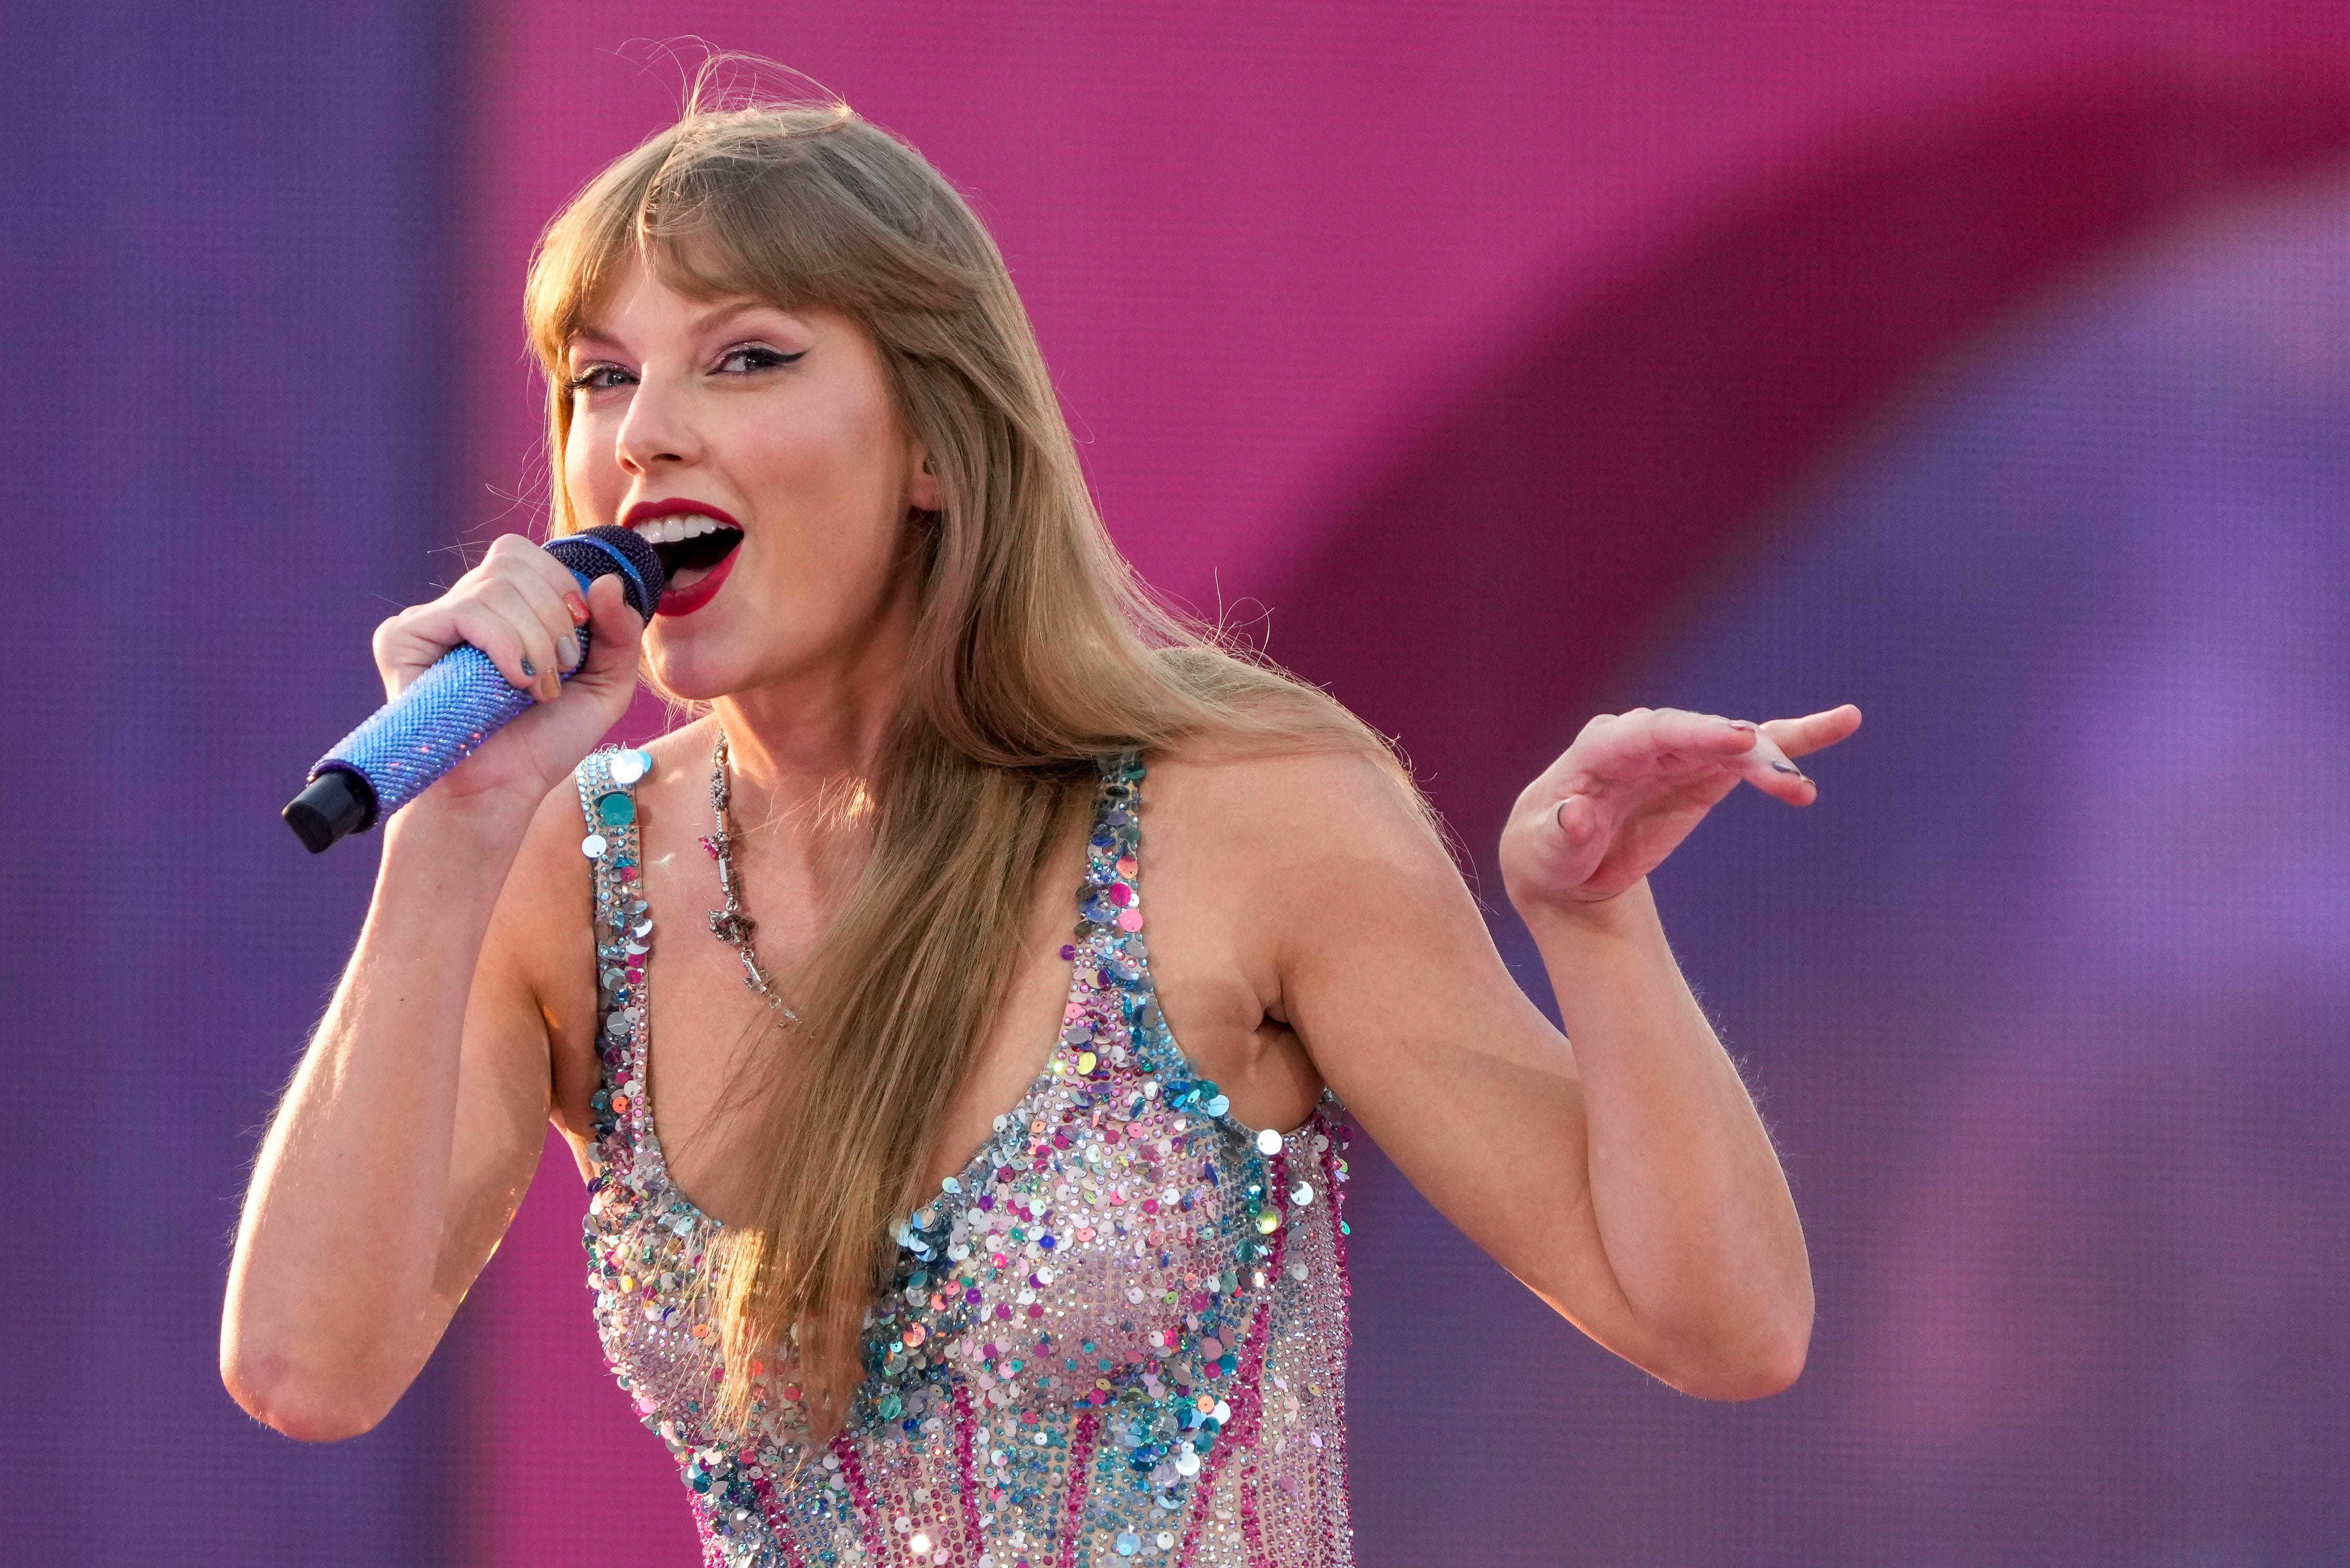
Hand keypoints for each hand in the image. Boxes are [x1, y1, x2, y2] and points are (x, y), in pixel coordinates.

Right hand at [369, 532, 646, 812]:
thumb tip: (609, 582)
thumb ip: (620, 633)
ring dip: (536, 641)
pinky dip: (506, 645)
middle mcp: (462, 604)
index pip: (526, 554)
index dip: (562, 586)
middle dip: (555, 618)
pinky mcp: (402, 638)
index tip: (578, 640)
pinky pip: (468, 611)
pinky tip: (514, 683)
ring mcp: (429, 619)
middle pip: (514, 560)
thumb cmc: (545, 741)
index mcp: (501, 605)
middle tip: (558, 672)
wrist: (502, 790)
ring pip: (496, 586)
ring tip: (536, 688)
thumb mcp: (605, 685)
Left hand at [1500, 704, 1862, 909]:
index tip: (1737, 740)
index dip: (1693, 733)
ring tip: (1800, 790)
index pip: (1646, 733)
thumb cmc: (1545, 853)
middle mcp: (1639, 741)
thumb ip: (1560, 835)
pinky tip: (1842, 721)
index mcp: (1595, 752)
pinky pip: (1753, 750)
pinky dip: (1794, 740)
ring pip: (1731, 743)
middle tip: (1775, 772)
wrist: (1563, 864)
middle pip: (1695, 735)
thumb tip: (1576, 815)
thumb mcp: (1543, 853)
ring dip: (1770, 760)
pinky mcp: (1704, 771)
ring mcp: (1676, 753)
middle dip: (1735, 750)